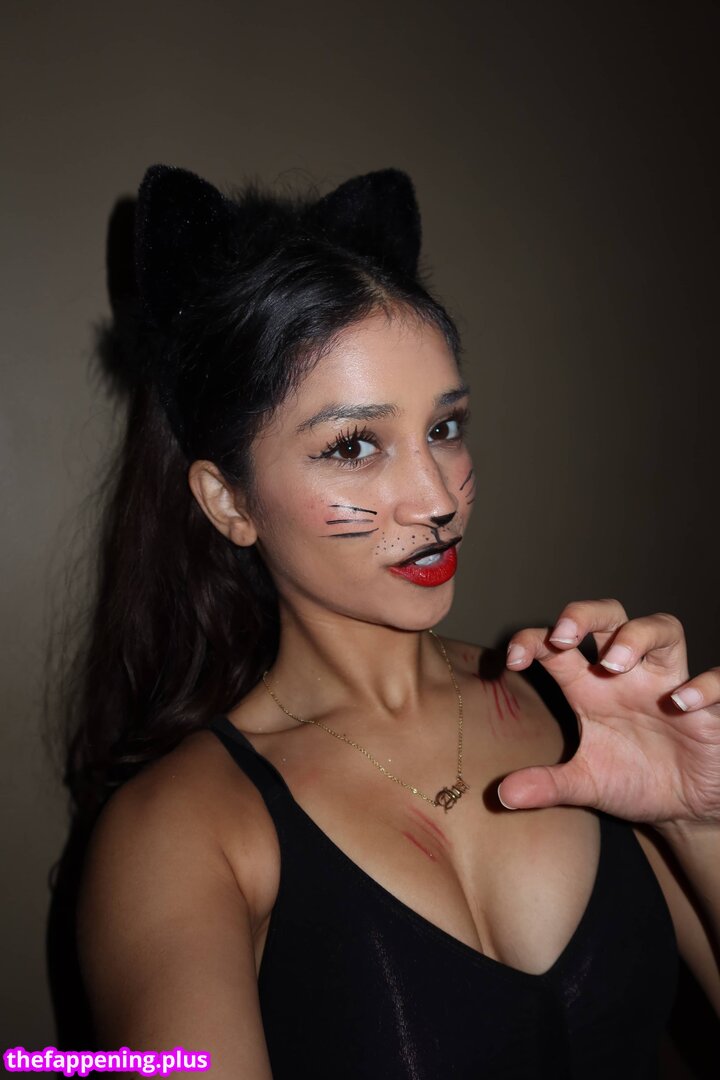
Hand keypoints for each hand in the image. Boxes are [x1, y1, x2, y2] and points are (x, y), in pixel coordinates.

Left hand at [497, 599, 719, 824]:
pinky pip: (716, 680)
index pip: (558, 644)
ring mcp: (670, 683)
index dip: (532, 640)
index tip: (512, 661)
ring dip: (636, 636)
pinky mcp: (710, 708)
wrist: (683, 809)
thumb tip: (502, 795)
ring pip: (662, 628)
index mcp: (591, 686)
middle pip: (610, 616)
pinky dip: (702, 685)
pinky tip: (681, 703)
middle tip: (563, 637)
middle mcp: (629, 675)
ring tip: (614, 664)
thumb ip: (547, 785)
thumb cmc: (633, 779)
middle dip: (584, 615)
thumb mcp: (585, 785)